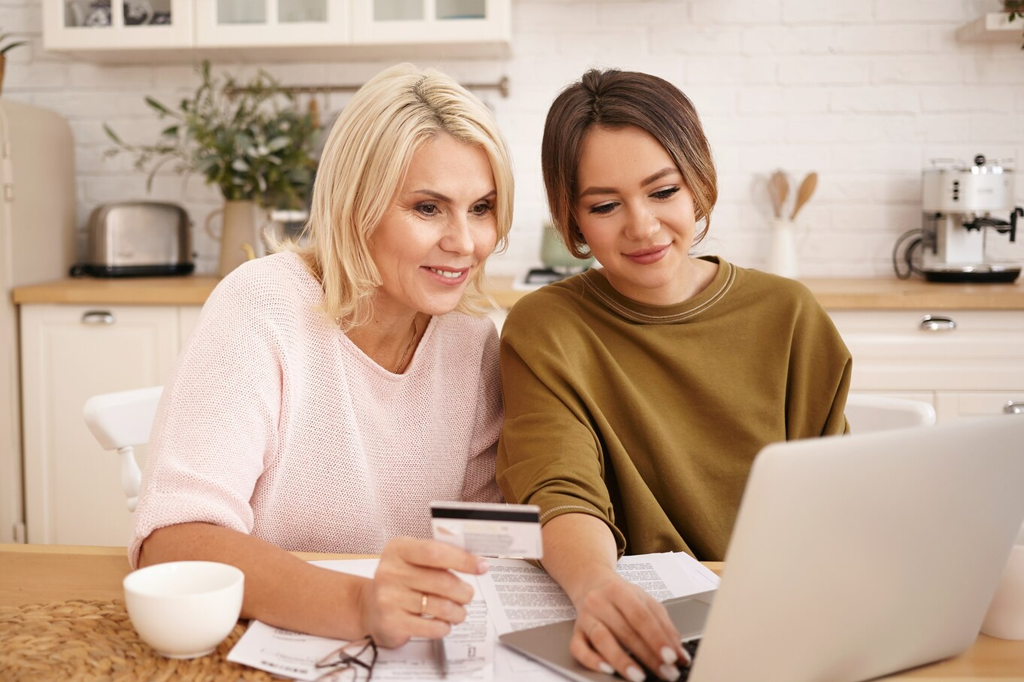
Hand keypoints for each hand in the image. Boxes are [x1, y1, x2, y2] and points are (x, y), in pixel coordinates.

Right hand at [356, 537, 487, 648]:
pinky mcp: (392, 622)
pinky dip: (444, 627)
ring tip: (458, 611)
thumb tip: (474, 560)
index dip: (463, 560)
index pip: (435, 552)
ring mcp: (389, 598)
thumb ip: (439, 556)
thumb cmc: (399, 582)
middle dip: (464, 591)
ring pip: (440, 606)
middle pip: (442, 581)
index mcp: (398, 549)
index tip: (481, 566)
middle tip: (468, 595)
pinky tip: (443, 623)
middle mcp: (390, 571)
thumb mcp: (412, 559)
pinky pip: (431, 626)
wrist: (369, 608)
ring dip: (458, 611)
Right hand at [568, 570, 689, 681]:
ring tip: (639, 677)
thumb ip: (664, 626)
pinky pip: (578, 648)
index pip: (641, 616)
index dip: (657, 638)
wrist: (591, 582)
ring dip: (621, 660)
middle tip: (665, 672)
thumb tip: (680, 654)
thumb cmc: (620, 595)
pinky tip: (607, 670)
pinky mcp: (576, 632)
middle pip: (625, 630)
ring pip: (601, 639)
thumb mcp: (645, 601)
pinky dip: (592, 661)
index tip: (671, 657)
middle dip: (648, 656)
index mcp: (620, 591)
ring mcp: (586, 617)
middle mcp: (600, 602)